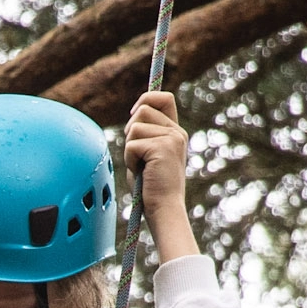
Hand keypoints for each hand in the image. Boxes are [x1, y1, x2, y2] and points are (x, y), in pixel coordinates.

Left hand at [125, 91, 197, 261]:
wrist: (164, 210)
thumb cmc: (150, 189)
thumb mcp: (147, 156)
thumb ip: (143, 136)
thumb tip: (133, 115)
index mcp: (175, 132)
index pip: (163, 98)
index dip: (146, 98)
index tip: (133, 114)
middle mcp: (176, 132)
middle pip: (143, 109)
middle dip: (131, 131)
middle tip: (137, 156)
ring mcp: (171, 138)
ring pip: (134, 126)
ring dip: (129, 148)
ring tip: (140, 167)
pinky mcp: (162, 147)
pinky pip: (131, 143)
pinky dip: (129, 159)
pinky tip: (140, 173)